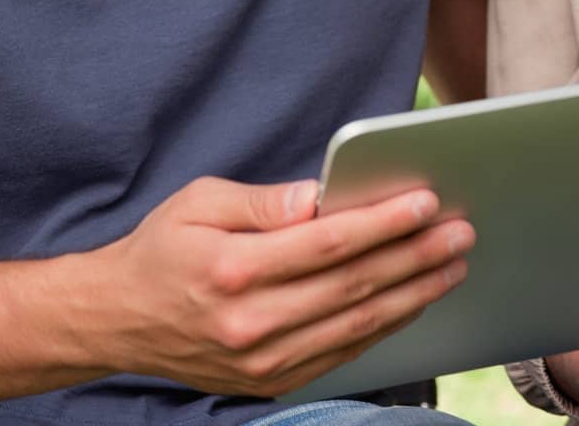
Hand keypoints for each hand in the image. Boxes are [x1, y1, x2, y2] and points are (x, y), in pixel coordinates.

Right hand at [93, 175, 473, 394]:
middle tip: (460, 232)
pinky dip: (384, 327)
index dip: (382, 223)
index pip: (328, 244)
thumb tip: (317, 196)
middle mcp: (251, 323)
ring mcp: (263, 362)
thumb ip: (261, 200)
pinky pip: (341, 354)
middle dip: (414, 257)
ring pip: (355, 326)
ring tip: (452, 264)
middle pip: (352, 287)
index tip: (426, 201)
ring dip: (412, 294)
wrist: (118, 321)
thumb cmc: (164, 249)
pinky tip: (414, 299)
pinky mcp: (270, 382)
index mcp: (233, 269)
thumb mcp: (200, 202)